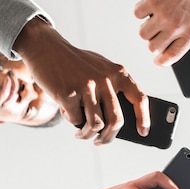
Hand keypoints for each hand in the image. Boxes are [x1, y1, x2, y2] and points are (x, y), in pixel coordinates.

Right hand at [13, 17, 149, 144]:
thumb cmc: (75, 63)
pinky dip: (72, 120)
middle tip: (101, 141)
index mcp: (118, 73)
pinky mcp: (68, 93)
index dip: (143, 118)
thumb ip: (112, 88)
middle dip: (109, 137)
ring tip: (82, 134)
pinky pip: (75, 119)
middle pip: (116, 120)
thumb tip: (117, 123)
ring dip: (88, 135)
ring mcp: (87, 86)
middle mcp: (105, 79)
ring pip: (96, 125)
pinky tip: (68, 112)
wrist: (46, 47)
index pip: (139, 98)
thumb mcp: (100, 69)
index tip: (143, 133)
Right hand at [135, 0, 189, 65]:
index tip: (158, 61)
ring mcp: (162, 15)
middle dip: (154, 43)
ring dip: (146, 28)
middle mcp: (175, 27)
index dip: (162, 61)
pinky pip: (138, 13)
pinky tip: (149, 4)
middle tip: (158, 34)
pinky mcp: (152, 1)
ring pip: (143, 33)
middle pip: (154, 47)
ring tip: (153, 20)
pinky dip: (141, 10)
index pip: (172, 56)